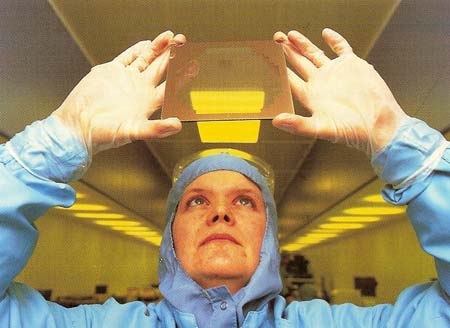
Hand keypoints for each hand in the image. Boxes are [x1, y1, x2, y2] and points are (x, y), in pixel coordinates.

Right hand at [52, 31, 184, 155]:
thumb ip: (156, 129)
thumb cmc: (104, 134)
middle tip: (183, 43)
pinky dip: (137, 50)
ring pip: (146, 59)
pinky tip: (147, 43)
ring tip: (170, 37)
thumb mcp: (133, 132)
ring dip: (158, 48)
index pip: (171, 87)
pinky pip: (127, 57)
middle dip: (173, 56)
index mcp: (148, 103)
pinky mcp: (111, 71)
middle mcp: (140, 89)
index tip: (194, 66)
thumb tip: (178, 125)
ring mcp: (126, 79)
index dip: (182, 76)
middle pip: (161, 69)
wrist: (77, 126)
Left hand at [272, 28, 408, 155]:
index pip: (290, 80)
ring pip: (315, 54)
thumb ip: (298, 125)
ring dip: (302, 44)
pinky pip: (341, 48)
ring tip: (289, 35)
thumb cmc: (352, 132)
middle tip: (275, 40)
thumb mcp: (321, 129)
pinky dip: (334, 40)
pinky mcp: (352, 65)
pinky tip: (325, 33)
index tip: (267, 60)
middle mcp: (321, 83)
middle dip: (287, 51)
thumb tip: (276, 121)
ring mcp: (335, 73)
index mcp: (311, 96)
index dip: (279, 70)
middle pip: (299, 63)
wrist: (379, 125)